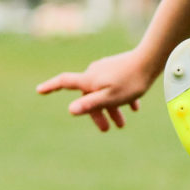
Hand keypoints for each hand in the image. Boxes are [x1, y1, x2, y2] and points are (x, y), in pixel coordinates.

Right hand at [37, 46, 158, 131]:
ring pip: (103, 92)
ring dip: (111, 108)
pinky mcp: (118, 68)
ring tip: (122, 124)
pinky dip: (121, 98)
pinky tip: (134, 108)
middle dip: (96, 113)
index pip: (65, 82)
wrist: (151, 60)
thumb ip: (91, 104)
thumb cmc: (131, 82)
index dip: (51, 86)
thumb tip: (71, 110)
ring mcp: (106, 70)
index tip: (38, 90)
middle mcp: (94, 72)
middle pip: (88, 94)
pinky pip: (115, 86)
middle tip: (107, 129)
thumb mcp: (110, 98)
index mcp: (89, 79)